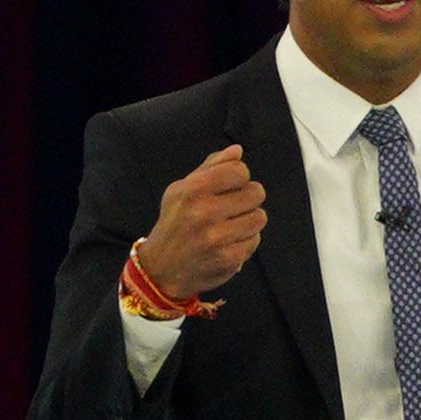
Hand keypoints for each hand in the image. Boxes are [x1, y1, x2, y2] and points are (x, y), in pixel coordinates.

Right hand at [138, 146, 267, 305]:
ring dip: (249, 220)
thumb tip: (237, 151)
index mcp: (193, 190)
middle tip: (232, 207)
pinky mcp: (228, 259)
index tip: (230, 186)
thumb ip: (210, 167)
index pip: (239, 171)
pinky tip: (229, 242)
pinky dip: (245, 240)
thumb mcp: (181, 190)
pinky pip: (255, 240)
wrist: (161, 269)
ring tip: (231, 225)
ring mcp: (217, 238)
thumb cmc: (174, 223)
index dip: (239, 177)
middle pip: (256, 193)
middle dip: (247, 198)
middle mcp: (204, 213)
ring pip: (259, 217)